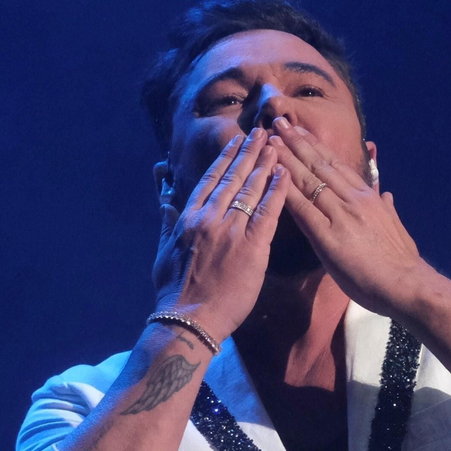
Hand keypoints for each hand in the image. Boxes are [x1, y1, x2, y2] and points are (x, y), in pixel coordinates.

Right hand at [152, 129, 290, 341]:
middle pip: (233, 178)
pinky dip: (277, 191)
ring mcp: (231, 230)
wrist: (188, 319)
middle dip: (249, 152)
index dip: (225, 159)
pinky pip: (268, 213)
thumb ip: (167, 222)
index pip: (210, 180)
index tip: (235, 141)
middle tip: (262, 131)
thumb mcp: (163, 251)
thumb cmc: (174, 291)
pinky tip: (286, 175)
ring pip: (251, 190)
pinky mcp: (252, 247)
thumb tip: (165, 200)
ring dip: (265, 165)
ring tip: (277, 146)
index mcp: (188, 218)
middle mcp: (209, 218)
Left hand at [267, 118, 434, 317]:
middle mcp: (353, 199)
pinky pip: (303, 209)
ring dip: (287, 159)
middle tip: (279, 122)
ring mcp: (340, 215)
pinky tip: (272, 178)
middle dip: (297, 142)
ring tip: (270, 140)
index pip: (337, 165)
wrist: (406, 284)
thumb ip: (387, 208)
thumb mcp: (396, 226)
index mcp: (368, 197)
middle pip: (320, 165)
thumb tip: (386, 194)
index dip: (316, 146)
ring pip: (309, 181)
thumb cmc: (402, 262)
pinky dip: (286, 191)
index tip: (301, 131)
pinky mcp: (328, 237)